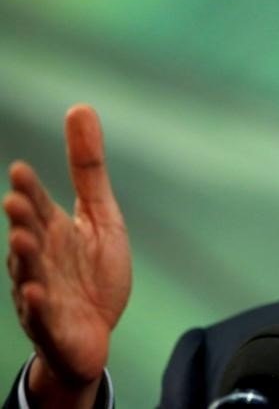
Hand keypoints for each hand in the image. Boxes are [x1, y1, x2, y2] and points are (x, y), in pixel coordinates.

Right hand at [4, 104, 130, 403]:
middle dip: (22, 220)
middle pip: (30, 236)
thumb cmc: (93, 273)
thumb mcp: (101, 217)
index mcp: (54, 232)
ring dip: (24, 259)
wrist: (93, 333)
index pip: (39, 206)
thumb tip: (80, 108)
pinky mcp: (52, 324)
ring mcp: (44, 292)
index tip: (21, 169)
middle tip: (15, 201)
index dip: (31, 191)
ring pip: (29, 274)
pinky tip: (35, 293)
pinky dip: (38, 305)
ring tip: (23, 241)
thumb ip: (88, 170)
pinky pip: (42, 315)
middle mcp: (42, 259)